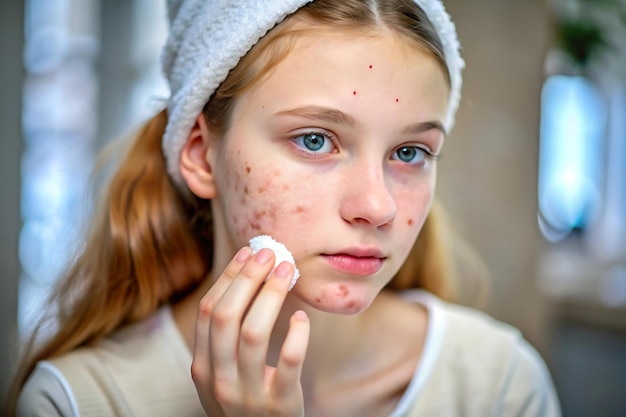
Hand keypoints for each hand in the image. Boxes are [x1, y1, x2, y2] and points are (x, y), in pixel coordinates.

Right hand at [192, 247, 309, 416]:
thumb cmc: (246, 401)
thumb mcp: (223, 374)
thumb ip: (227, 338)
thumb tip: (246, 276)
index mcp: (202, 368)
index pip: (209, 312)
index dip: (228, 278)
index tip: (247, 252)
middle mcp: (219, 380)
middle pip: (226, 317)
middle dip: (248, 278)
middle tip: (270, 253)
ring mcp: (247, 395)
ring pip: (254, 334)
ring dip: (271, 295)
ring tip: (287, 271)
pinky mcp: (280, 404)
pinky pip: (289, 362)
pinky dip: (296, 335)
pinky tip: (301, 318)